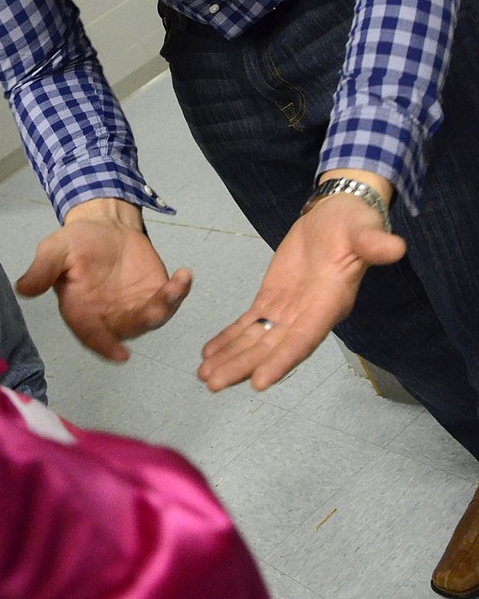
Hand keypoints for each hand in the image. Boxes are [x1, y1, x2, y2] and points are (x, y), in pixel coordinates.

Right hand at [17, 198, 191, 359]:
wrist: (104, 226)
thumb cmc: (76, 242)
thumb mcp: (55, 250)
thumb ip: (43, 270)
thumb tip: (22, 288)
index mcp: (83, 313)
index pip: (92, 336)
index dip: (105, 346)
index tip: (120, 354)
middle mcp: (111, 318)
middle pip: (130, 328)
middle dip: (145, 319)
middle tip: (159, 305)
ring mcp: (136, 308)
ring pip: (153, 316)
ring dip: (167, 305)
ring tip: (176, 284)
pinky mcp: (155, 293)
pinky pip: (169, 299)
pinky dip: (179, 291)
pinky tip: (185, 275)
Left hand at [198, 192, 405, 391]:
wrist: (336, 214)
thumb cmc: (354, 223)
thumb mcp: (364, 229)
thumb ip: (373, 243)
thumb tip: (395, 247)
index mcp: (329, 303)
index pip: (304, 339)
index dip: (282, 361)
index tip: (258, 382)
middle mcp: (307, 315)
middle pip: (273, 347)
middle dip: (243, 366)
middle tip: (212, 383)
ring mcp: (289, 309)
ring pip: (257, 340)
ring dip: (231, 358)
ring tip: (204, 375)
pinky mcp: (273, 298)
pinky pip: (249, 323)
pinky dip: (229, 337)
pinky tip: (209, 352)